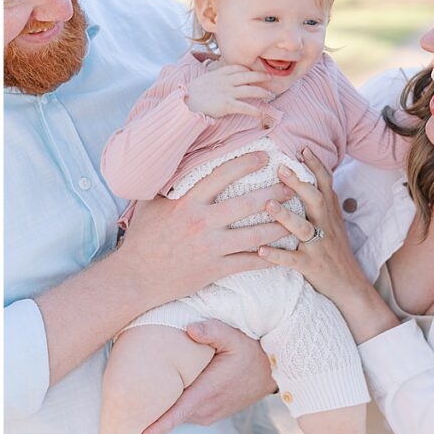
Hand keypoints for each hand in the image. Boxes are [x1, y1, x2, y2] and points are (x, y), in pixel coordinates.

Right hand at [117, 152, 292, 305]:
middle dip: (274, 194)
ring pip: (256, 236)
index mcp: (187, 202)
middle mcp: (202, 222)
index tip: (265, 156)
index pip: (221, 175)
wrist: (135, 277)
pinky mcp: (215, 269)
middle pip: (248, 204)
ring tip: (297, 219)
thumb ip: (166, 184)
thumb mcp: (150, 204)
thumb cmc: (142, 238)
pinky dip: (269, 259)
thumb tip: (175, 162)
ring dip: (280, 227)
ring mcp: (211, 247)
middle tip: (291, 187)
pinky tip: (283, 254)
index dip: (246, 163)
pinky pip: (249, 263)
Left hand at [139, 320, 274, 433]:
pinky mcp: (209, 414)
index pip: (176, 414)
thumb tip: (190, 329)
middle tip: (122, 404)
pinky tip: (163, 392)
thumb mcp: (234, 336)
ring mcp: (208, 413)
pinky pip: (184, 412)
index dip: (156, 427)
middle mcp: (206, 408)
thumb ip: (212, 330)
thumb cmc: (249, 352)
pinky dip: (172, 406)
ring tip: (139, 396)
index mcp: (207, 391)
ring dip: (161, 407)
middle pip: (170, 414)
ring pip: (176, 413)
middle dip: (148, 412)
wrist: (271, 371)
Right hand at [186, 64, 273, 118]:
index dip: (248, 69)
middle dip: (261, 76)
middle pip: (248, 76)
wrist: (183, 103)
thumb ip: (211, 80)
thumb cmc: (188, 94)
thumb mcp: (201, 81)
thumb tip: (214, 83)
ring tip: (271, 94)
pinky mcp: (227, 105)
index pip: (237, 67)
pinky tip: (262, 114)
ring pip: (251, 90)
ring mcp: (227, 92)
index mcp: (218, 74)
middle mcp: (225, 81)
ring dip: (263, 92)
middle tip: (272, 77)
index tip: (254, 71)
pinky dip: (255, 111)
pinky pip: (245, 107)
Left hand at [259, 148, 398, 342]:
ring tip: (267, 205)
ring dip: (285, 216)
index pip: (325, 184)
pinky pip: (293, 260)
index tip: (301, 147)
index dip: (315, 165)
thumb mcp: (331, 222)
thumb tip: (302, 175)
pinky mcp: (311, 266)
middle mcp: (325, 226)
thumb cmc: (334, 249)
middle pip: (315, 200)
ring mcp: (318, 246)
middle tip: (280, 168)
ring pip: (303, 229)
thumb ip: (319, 200)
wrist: (351, 286)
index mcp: (328, 213)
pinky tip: (260, 251)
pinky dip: (276, 256)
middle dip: (298, 184)